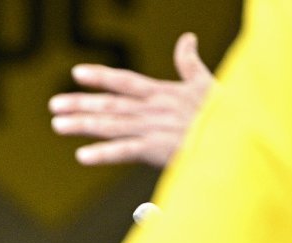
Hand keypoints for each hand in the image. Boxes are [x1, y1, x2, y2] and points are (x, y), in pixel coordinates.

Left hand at [49, 32, 214, 166]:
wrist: (238, 136)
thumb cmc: (225, 111)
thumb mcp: (206, 82)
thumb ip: (190, 63)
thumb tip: (187, 38)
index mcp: (162, 93)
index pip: (125, 81)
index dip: (100, 76)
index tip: (77, 73)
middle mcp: (152, 109)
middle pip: (110, 104)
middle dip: (81, 104)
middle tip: (53, 105)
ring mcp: (153, 129)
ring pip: (111, 125)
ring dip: (83, 124)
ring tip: (57, 125)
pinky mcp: (158, 149)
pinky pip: (125, 151)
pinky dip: (104, 153)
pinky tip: (82, 155)